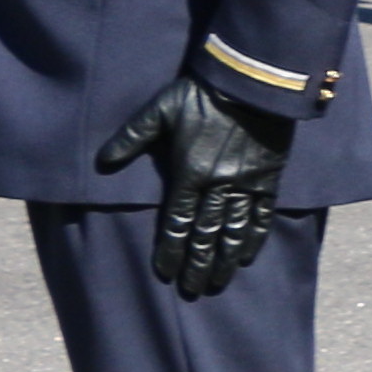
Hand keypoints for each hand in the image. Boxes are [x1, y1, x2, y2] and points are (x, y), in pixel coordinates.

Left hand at [91, 74, 295, 299]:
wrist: (253, 81)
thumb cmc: (202, 94)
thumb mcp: (160, 109)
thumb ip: (131, 137)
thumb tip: (102, 162)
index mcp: (189, 173)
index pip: (177, 223)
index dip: (171, 251)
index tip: (167, 274)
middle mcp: (217, 185)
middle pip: (205, 234)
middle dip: (197, 265)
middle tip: (193, 289)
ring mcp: (246, 184)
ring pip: (233, 231)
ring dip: (224, 260)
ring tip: (218, 282)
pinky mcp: (268, 178)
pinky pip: (261, 216)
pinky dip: (253, 238)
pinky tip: (247, 257)